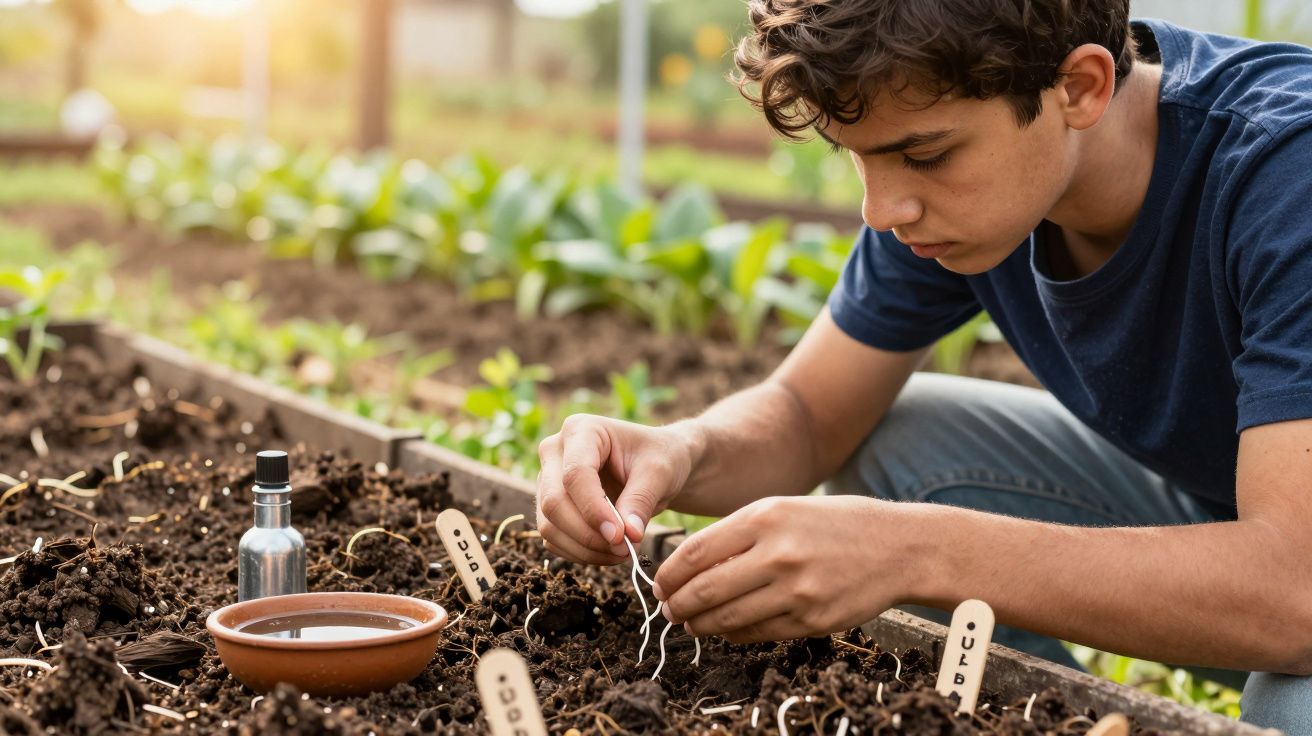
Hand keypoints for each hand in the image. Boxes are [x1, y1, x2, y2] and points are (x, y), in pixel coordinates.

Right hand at [536, 414, 697, 564]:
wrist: (655, 465)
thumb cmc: (659, 458)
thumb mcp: (659, 472)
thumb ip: (640, 500)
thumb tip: (627, 536)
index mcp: (581, 430)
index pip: (575, 474)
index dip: (594, 510)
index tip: (620, 537)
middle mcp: (555, 452)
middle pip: (554, 502)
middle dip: (588, 534)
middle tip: (624, 550)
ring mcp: (547, 480)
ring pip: (549, 525)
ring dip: (585, 549)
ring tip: (622, 552)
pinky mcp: (550, 507)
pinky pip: (554, 539)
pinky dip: (580, 553)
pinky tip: (608, 552)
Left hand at [652, 495, 911, 642]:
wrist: (899, 547)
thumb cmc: (837, 523)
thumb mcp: (786, 508)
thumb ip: (740, 532)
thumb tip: (690, 565)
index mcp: (765, 517)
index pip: (696, 552)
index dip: (669, 574)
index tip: (659, 583)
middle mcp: (777, 553)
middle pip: (704, 589)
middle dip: (677, 604)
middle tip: (669, 609)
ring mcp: (795, 590)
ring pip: (726, 617)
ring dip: (700, 624)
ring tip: (691, 623)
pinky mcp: (811, 620)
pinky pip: (757, 632)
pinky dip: (734, 633)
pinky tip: (727, 628)